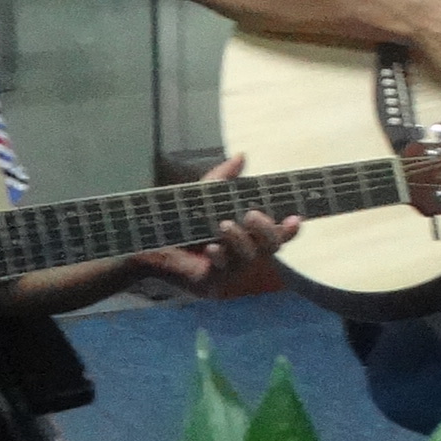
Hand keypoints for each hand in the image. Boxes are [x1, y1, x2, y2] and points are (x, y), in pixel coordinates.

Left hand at [127, 156, 293, 297]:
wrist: (146, 244)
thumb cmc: (177, 221)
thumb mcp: (201, 196)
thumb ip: (222, 179)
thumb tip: (241, 156)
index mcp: (246, 237)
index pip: (276, 235)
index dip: (288, 229)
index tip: (295, 217)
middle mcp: (243, 256)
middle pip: (270, 247)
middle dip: (266, 230)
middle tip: (251, 215)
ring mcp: (230, 274)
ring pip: (250, 259)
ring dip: (240, 241)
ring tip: (223, 226)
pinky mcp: (213, 285)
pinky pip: (226, 272)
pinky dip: (221, 257)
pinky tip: (213, 249)